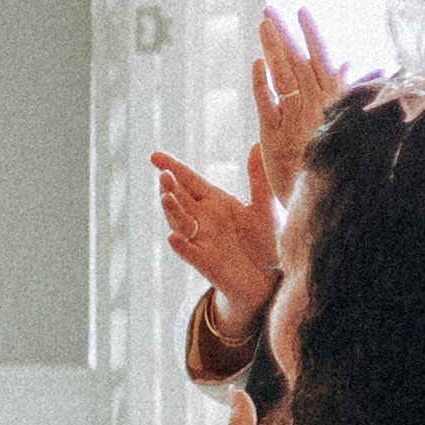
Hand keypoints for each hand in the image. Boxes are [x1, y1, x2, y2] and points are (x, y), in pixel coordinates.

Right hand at [151, 151, 278, 316]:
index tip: (154, 156)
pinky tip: (174, 237)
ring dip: (171, 211)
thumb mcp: (265, 207)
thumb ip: (258, 179)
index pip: (189, 181)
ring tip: (166, 197)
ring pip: (180, 223)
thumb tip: (258, 144)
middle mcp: (203, 220)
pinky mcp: (208, 263)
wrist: (270, 280)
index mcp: (214, 202)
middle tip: (164, 175)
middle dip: (169, 187)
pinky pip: (191, 253)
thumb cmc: (265, 243)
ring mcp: (202, 241)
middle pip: (179, 200)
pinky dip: (182, 246)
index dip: (172, 168)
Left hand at [252, 8, 344, 161]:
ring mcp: (295, 120)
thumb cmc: (335, 163)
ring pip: (284, 77)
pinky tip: (256, 63)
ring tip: (263, 24)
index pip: (321, 60)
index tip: (301, 11)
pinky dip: (262, 82)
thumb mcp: (344, 122)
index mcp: (333, 102)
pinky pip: (268, 104)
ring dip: (273, 48)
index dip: (311, 35)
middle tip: (270, 9)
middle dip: (285, 34)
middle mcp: (315, 107)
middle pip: (298, 63)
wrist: (325, 202)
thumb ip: (345, 90)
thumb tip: (350, 63)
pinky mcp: (275, 136)